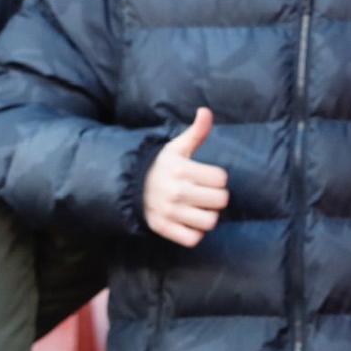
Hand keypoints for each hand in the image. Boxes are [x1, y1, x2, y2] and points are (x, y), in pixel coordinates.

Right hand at [142, 107, 229, 246]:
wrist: (129, 185)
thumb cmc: (162, 165)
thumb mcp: (177, 147)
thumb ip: (196, 132)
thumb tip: (206, 111)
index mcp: (182, 170)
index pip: (221, 179)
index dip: (218, 178)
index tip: (208, 177)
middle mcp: (176, 192)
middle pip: (220, 201)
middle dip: (217, 197)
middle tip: (207, 194)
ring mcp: (170, 212)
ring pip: (210, 222)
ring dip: (209, 215)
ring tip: (201, 208)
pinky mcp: (163, 228)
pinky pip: (193, 239)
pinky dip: (195, 233)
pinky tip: (191, 222)